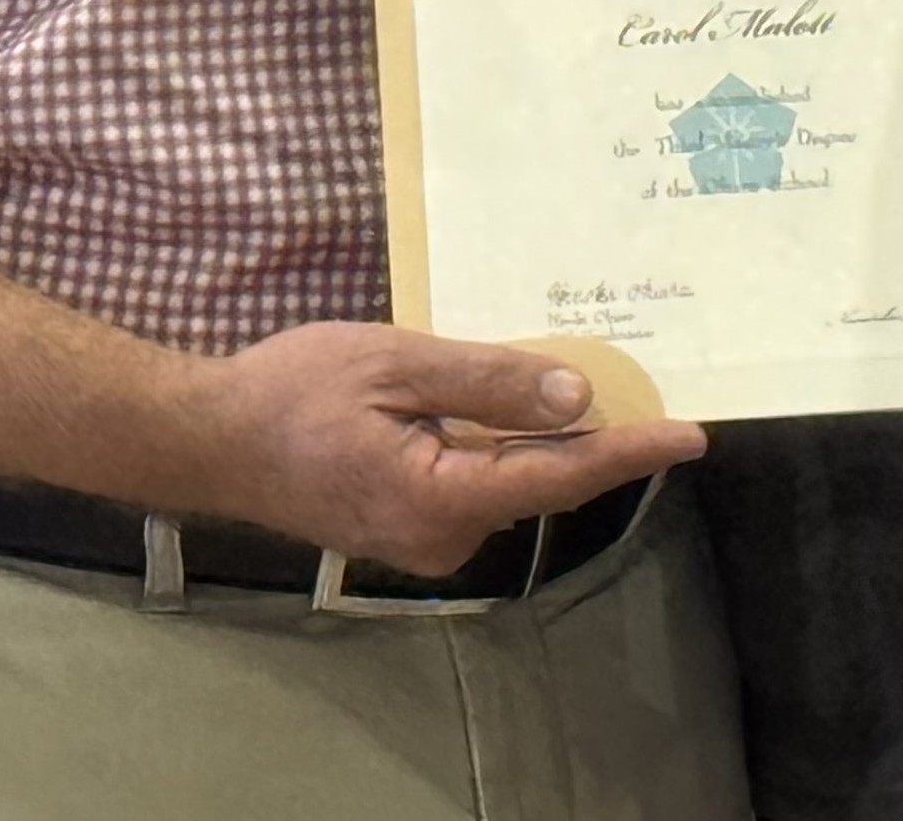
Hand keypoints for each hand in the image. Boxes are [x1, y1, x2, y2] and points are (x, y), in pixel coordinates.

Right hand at [167, 323, 704, 572]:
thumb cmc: (293, 392)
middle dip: (600, 437)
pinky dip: (507, 445)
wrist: (208, 438)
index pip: (561, 475)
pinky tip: (525, 403)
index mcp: (441, 497)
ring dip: (550, 438)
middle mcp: (441, 535)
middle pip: (542, 481)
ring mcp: (421, 539)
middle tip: (658, 387)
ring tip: (603, 382)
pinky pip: (477, 483)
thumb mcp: (398, 363)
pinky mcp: (405, 526)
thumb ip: (490, 380)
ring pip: (510, 481)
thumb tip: (578, 398)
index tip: (693, 433)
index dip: (632, 451)